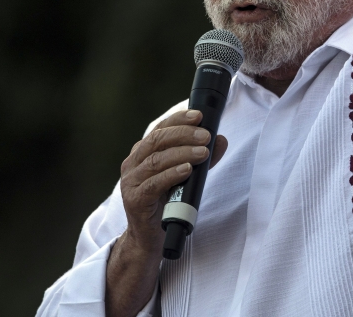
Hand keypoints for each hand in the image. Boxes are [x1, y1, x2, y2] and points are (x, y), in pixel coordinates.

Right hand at [106, 109, 227, 315]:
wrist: (149, 236)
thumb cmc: (166, 202)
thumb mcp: (186, 176)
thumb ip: (201, 157)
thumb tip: (221, 139)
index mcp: (142, 153)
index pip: (160, 128)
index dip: (179, 120)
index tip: (199, 115)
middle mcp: (133, 163)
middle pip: (157, 140)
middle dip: (183, 134)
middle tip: (205, 135)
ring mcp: (131, 181)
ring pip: (156, 160)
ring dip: (182, 153)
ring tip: (203, 153)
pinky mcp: (135, 199)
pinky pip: (154, 183)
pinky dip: (172, 174)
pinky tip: (187, 169)